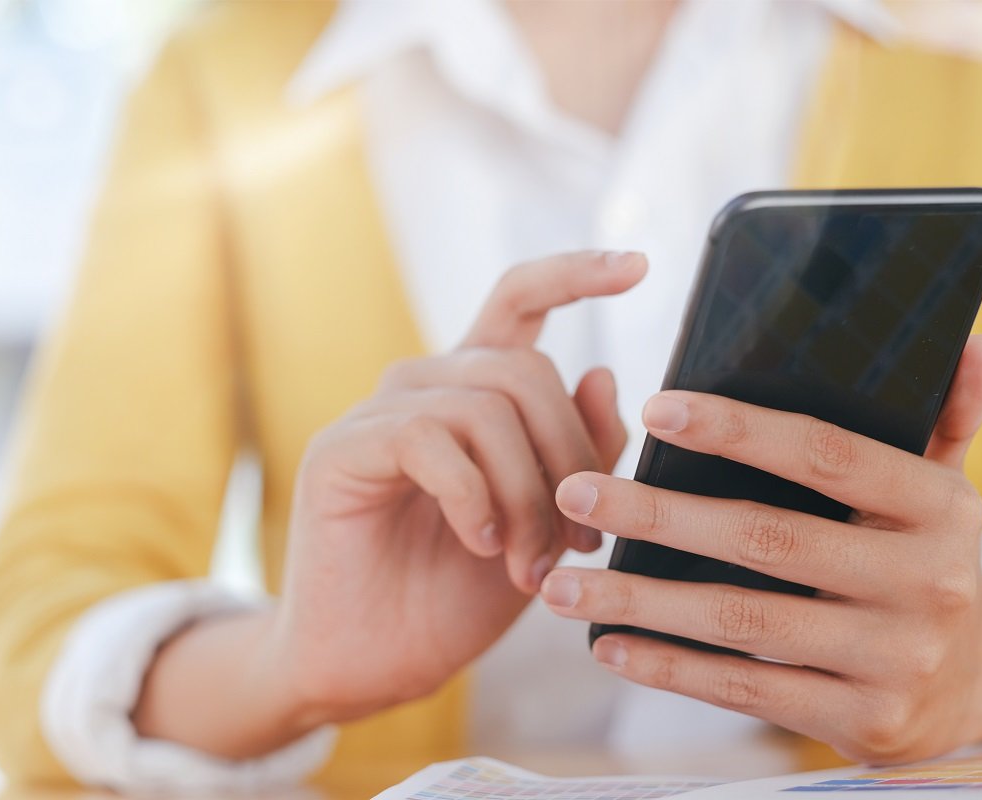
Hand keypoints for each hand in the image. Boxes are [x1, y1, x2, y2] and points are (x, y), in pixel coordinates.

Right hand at [268, 252, 641, 727]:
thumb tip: (601, 372)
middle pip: (525, 369)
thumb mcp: (547, 527)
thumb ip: (580, 455)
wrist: (375, 665)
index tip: (640, 266)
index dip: (576, 274)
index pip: (519, 300)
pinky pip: (428, 438)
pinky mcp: (340, 450)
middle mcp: (424, 388)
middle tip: (576, 544)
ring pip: (484, 408)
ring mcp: (377, 415)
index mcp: (473, 395)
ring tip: (528, 564)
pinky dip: (471, 497)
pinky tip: (479, 545)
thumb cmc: (457, 595)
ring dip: (525, 495)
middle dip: (568, 457)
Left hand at [542, 335, 981, 763]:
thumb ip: (944, 417)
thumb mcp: (942, 490)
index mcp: (940, 505)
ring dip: (640, 601)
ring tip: (562, 585)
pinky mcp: (864, 720)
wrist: (971, 687)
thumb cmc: (920, 562)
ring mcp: (897, 658)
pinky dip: (671, 668)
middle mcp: (927, 581)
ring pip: (742, 621)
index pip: (825, 453)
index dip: (737, 430)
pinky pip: (748, 690)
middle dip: (658, 514)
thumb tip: (967, 341)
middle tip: (576, 492)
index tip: (653, 409)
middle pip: (766, 537)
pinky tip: (609, 646)